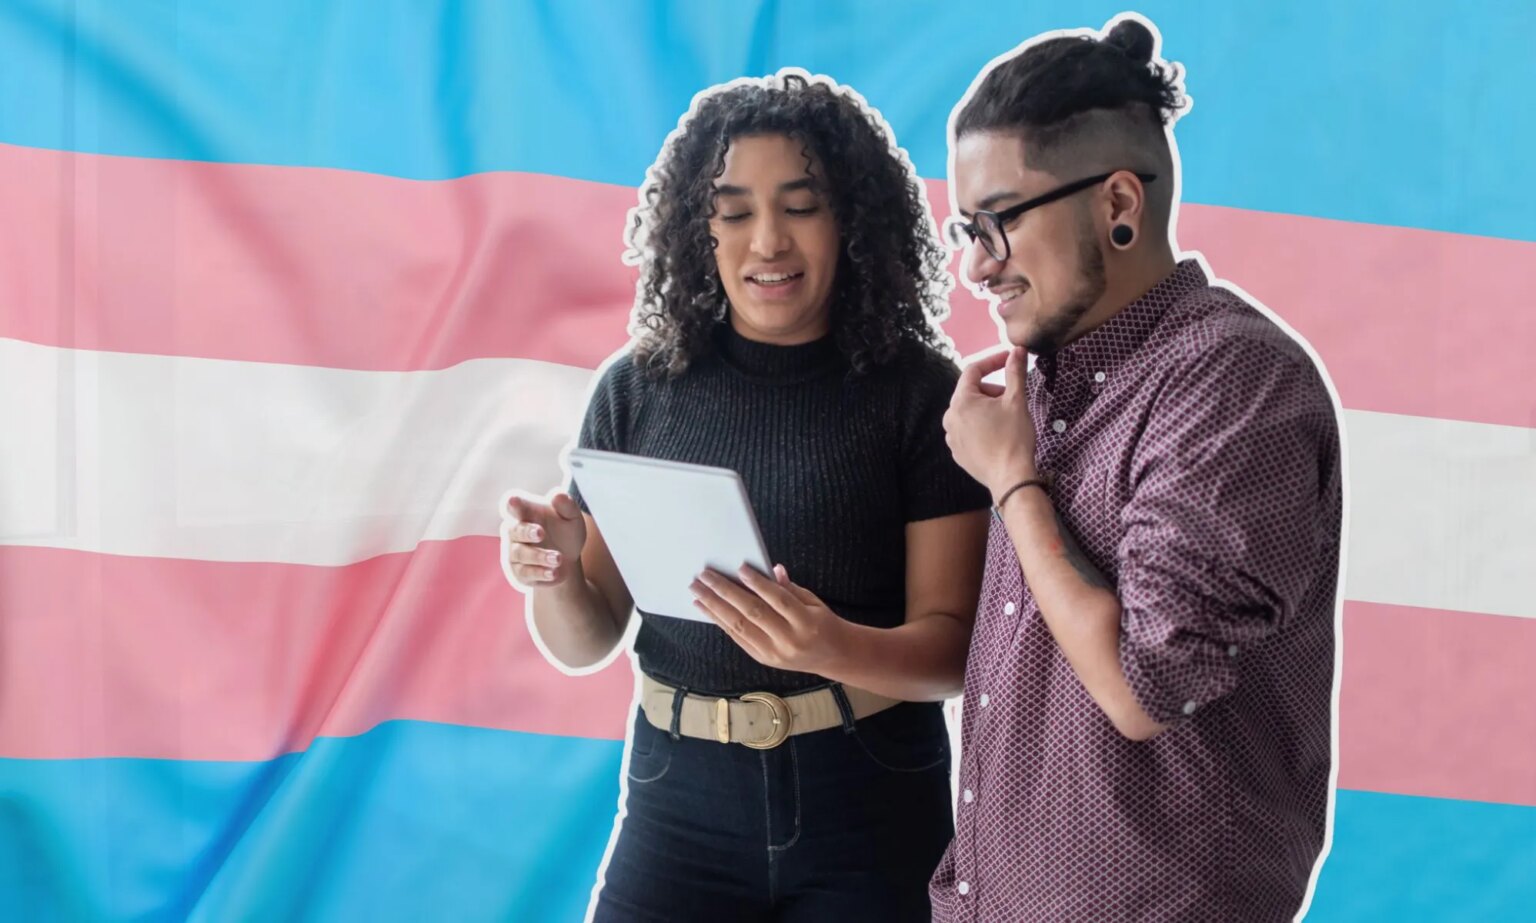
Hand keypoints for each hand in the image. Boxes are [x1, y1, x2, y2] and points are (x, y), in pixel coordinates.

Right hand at [501, 491, 586, 588]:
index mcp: (525, 512)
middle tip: (541, 533)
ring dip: (540, 556)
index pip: (512, 505)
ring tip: (559, 558)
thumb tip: (557, 495)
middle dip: (526, 531)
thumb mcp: (572, 518)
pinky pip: (526, 573)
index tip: (513, 501)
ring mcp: (514, 553)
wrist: (568, 561)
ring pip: (521, 554)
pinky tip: (555, 573)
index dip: (512, 503)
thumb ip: (566, 505)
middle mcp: (515, 531)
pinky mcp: (519, 573)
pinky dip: (541, 573)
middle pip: (514, 530)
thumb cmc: (565, 532)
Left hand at [691, 565, 848, 674]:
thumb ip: (790, 588)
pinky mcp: (763, 659)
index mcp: (807, 622)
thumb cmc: (822, 622)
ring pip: (739, 626)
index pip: (778, 600)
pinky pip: (738, 637)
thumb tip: (770, 568)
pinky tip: (707, 607)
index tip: (739, 567)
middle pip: (752, 613)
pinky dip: (720, 621)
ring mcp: (774, 653)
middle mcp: (789, 640)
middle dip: (725, 592)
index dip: (758, 584)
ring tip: (697, 590)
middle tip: (705, 576)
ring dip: (714, 606)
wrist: (833, 656)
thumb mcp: (814, 602)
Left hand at [943, 346, 1038, 500]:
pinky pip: (967, 430)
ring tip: (1006, 418)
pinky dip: (981, 426)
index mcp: (961, 401)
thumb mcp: (1017, 400)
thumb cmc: (1014, 437)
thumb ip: (1015, 372)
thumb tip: (1018, 349)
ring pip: (968, 411)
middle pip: (970, 391)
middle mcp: (949, 418)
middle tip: (1012, 397)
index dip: (993, 361)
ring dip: (986, 408)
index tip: (1010, 358)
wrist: (1010, 478)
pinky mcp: (957, 452)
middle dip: (991, 389)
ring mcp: (951, 437)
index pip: (973, 370)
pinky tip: (998, 435)